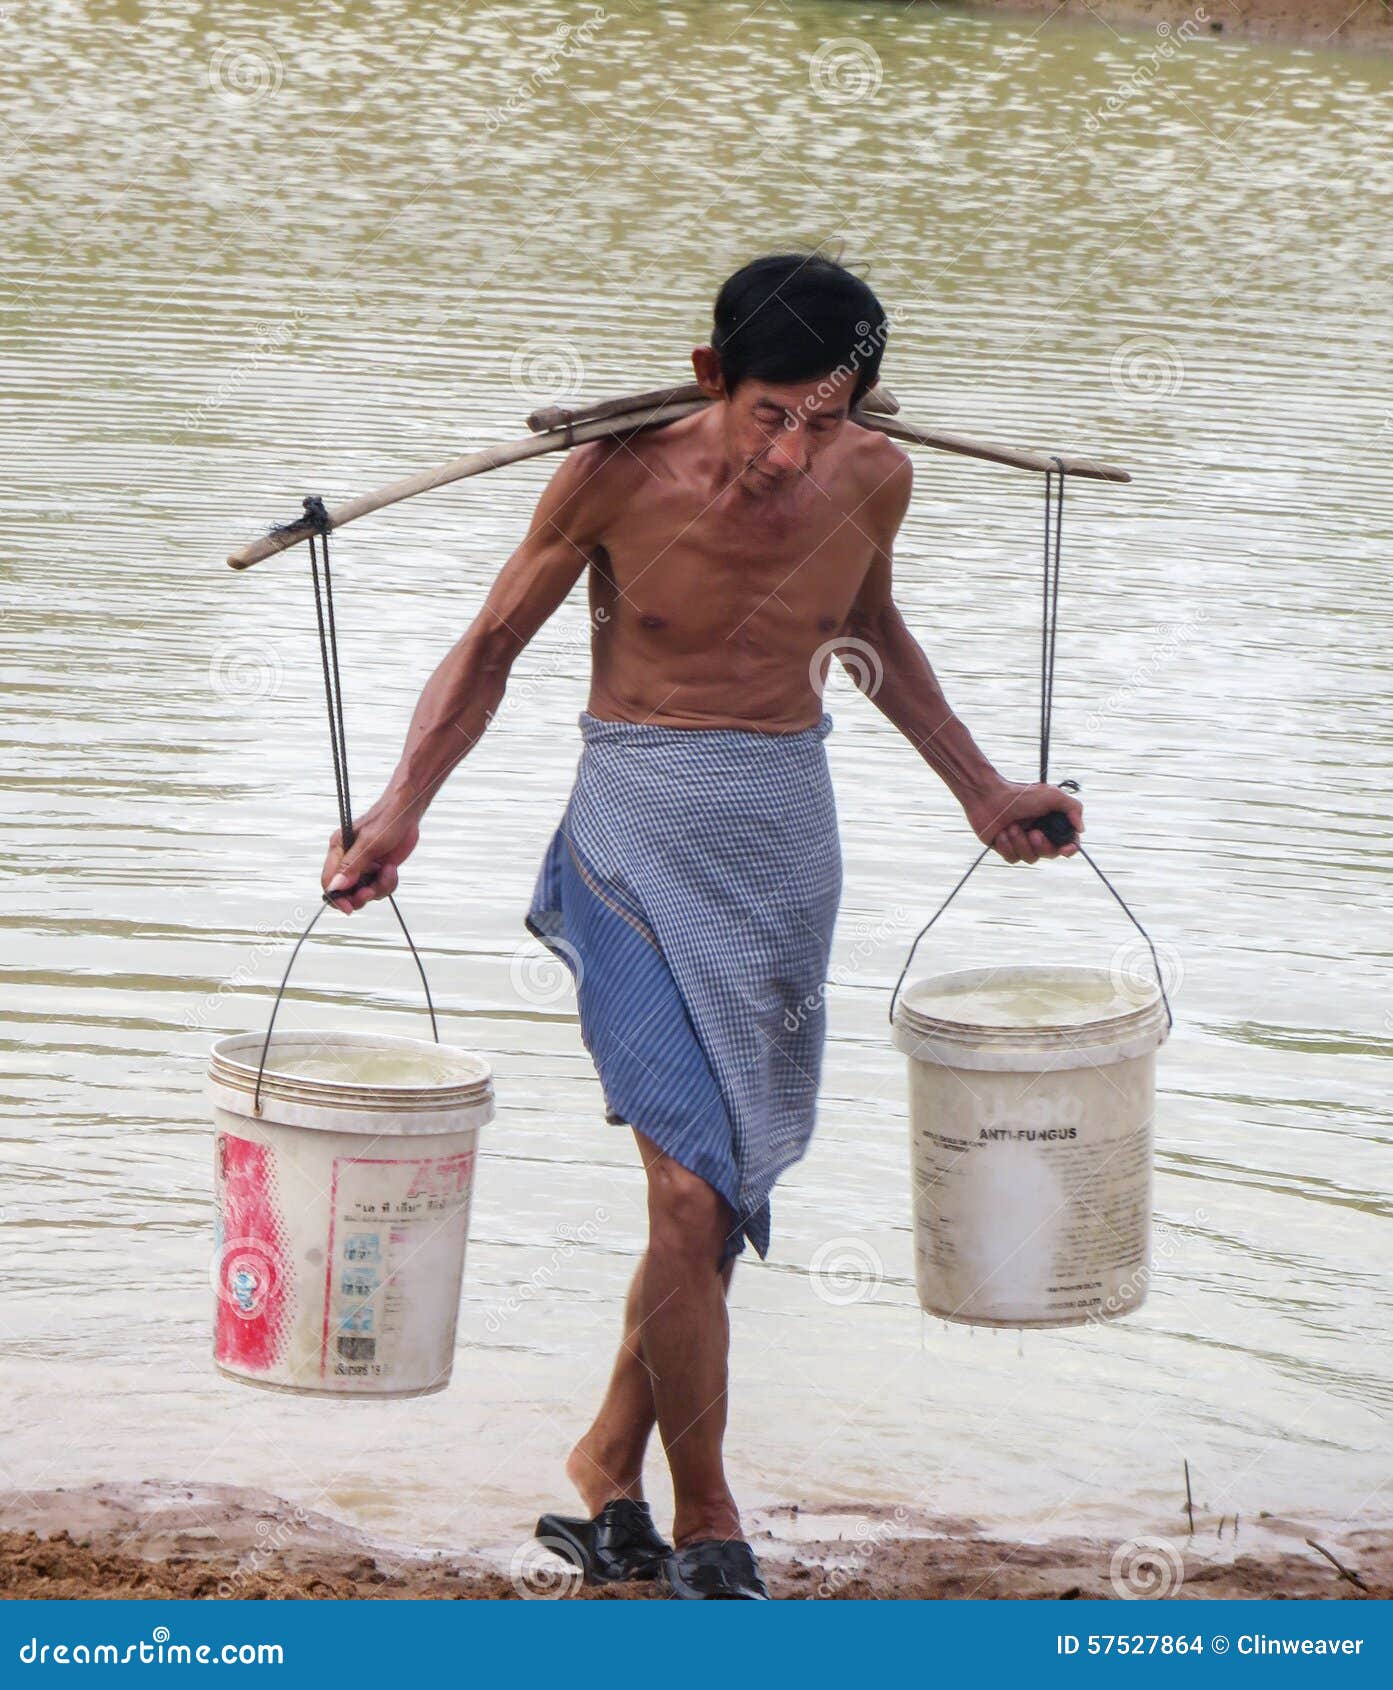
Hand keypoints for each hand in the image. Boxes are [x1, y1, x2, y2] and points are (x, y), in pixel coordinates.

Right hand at [321, 791, 421, 912]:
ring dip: (379, 887)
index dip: (336, 898)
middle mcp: (348, 859)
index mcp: (338, 850)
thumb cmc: (387, 819)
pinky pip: (379, 887)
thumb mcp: (370, 843)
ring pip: (364, 892)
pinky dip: (388, 883)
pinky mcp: (377, 869)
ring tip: (388, 871)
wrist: (408, 811)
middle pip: (345, 892)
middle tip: (372, 891)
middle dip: (359, 895)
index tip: (349, 908)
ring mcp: (364, 866)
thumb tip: (336, 887)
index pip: (328, 881)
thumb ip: (353, 865)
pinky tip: (392, 869)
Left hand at [964, 779, 1083, 864]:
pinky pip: (1013, 859)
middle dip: (1041, 845)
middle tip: (1033, 832)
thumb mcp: (1051, 795)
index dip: (1069, 849)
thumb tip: (1081, 829)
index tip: (1065, 849)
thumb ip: (1073, 808)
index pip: (1068, 842)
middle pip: (1050, 854)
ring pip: (1031, 858)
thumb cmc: (1019, 794)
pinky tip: (1001, 833)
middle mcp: (1039, 833)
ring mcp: (1022, 842)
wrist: (988, 796)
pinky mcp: (1006, 848)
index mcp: (1052, 823)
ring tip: (1011, 827)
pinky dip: (1007, 846)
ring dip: (1021, 843)